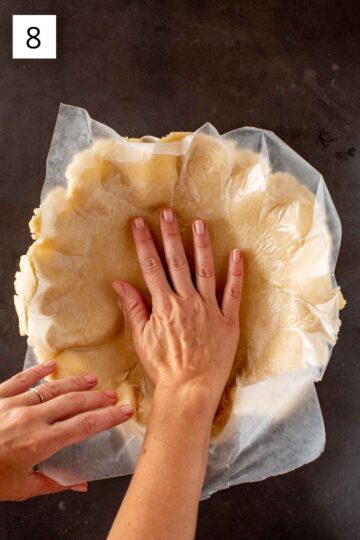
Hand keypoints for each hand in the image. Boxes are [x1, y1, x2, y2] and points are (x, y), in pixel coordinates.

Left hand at [0, 361, 132, 500]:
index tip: (124, 411)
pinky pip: (20, 379)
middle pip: (72, 403)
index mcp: (38, 443)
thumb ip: (53, 482)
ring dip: (74, 383)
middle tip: (113, 394)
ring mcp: (12, 404)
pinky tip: (52, 365)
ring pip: (52, 388)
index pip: (83, 426)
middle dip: (96, 398)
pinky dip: (37, 371)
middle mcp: (29, 419)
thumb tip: (81, 483)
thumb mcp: (21, 489)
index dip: (107, 417)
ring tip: (93, 379)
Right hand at [113, 208, 242, 415]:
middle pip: (176, 261)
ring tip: (199, 222)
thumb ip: (134, 308)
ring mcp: (209, 309)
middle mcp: (186, 301)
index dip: (144, 242)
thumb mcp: (142, 338)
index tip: (139, 222)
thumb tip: (119, 284)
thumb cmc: (163, 367)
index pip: (151, 266)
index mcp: (164, 305)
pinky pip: (233, 293)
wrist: (189, 389)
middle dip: (170, 234)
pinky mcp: (228, 320)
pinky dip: (236, 273)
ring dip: (201, 245)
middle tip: (167, 211)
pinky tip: (237, 253)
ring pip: (205, 270)